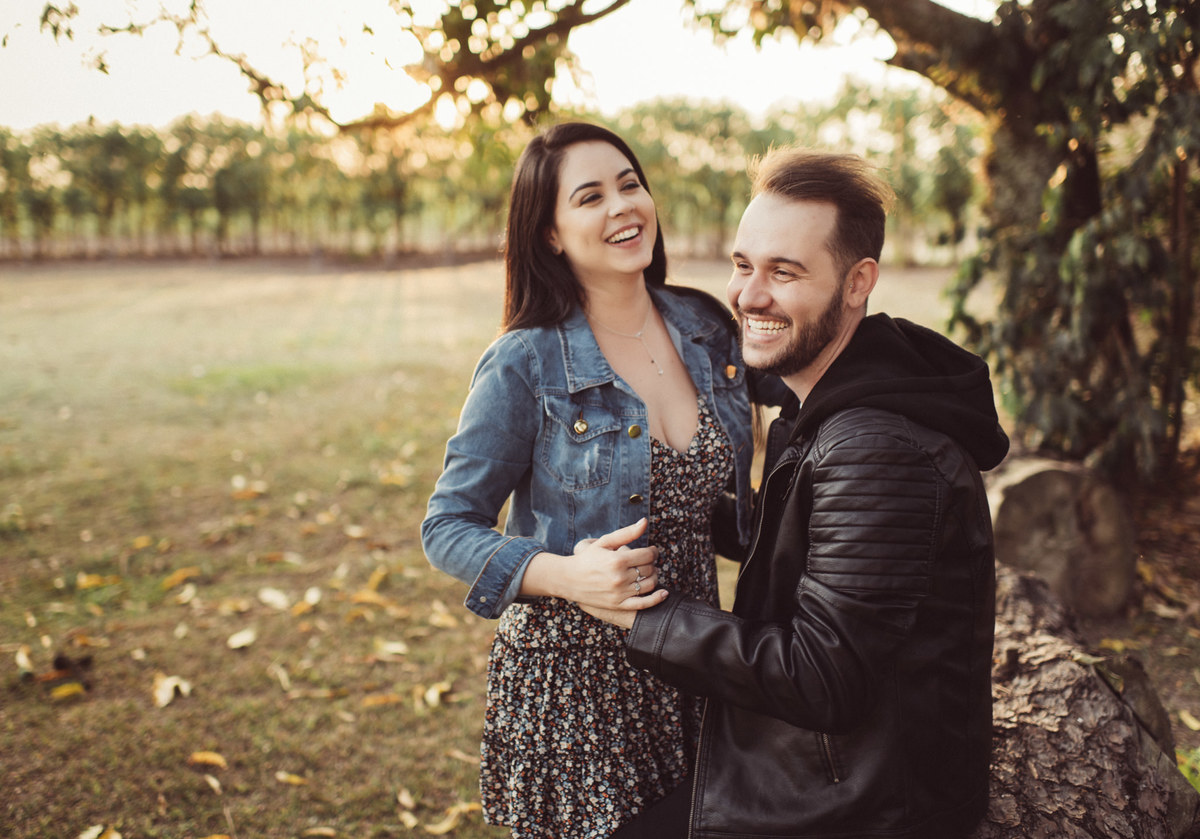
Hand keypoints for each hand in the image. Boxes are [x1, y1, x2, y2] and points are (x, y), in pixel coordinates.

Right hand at [524, 518, 667, 612]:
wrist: (569, 579)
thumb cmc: (587, 558)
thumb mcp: (605, 542)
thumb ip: (626, 533)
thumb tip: (645, 522)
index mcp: (617, 560)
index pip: (648, 555)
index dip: (653, 552)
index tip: (652, 551)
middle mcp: (620, 577)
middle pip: (649, 569)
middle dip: (652, 563)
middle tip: (648, 561)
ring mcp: (619, 593)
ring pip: (649, 584)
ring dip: (654, 577)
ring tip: (649, 572)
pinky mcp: (618, 605)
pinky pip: (643, 603)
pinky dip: (656, 599)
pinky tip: (664, 593)